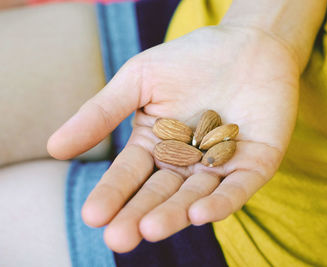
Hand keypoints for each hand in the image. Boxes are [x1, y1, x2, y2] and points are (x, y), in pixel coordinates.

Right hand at [48, 25, 299, 252]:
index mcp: (156, 146)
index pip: (129, 175)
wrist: (249, 43)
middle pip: (159, 193)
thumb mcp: (139, 80)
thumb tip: (54, 148)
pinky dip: (220, 202)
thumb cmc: (192, 58)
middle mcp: (186, 163)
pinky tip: (198, 214)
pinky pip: (237, 189)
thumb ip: (102, 113)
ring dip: (174, 214)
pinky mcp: (253, 165)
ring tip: (150, 229)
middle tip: (118, 238)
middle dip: (139, 215)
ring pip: (195, 197)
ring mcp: (219, 167)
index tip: (93, 215)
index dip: (112, 195)